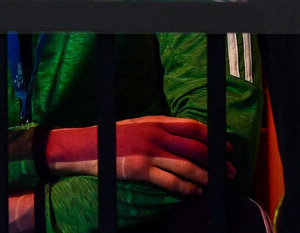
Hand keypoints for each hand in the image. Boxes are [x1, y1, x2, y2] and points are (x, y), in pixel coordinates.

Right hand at [47, 116, 233, 195]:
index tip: (227, 148)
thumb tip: (183, 138)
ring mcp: (148, 153)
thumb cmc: (110, 137)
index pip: (192, 127)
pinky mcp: (140, 170)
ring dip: (207, 176)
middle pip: (195, 148)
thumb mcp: (135, 126)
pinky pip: (172, 181)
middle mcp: (154, 135)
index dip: (214, 138)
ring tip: (217, 184)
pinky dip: (188, 188)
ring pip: (188, 166)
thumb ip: (157, 129)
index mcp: (154, 122)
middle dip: (217, 161)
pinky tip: (196, 192)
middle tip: (231, 171)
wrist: (83, 146)